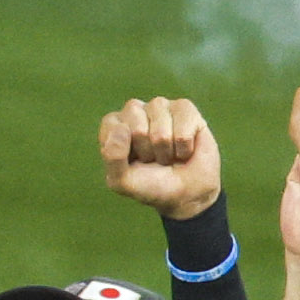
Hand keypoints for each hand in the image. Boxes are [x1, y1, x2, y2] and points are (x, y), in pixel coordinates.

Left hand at [100, 96, 222, 218]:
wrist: (187, 192)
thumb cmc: (151, 184)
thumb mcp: (122, 182)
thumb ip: (113, 157)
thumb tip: (121, 127)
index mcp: (114, 125)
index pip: (113, 128)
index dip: (125, 153)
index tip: (133, 161)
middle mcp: (135, 111)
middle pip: (137, 129)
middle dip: (148, 152)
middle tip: (153, 159)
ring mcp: (160, 107)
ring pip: (161, 130)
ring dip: (167, 151)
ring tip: (168, 154)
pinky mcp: (185, 108)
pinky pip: (183, 130)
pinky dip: (184, 148)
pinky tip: (185, 149)